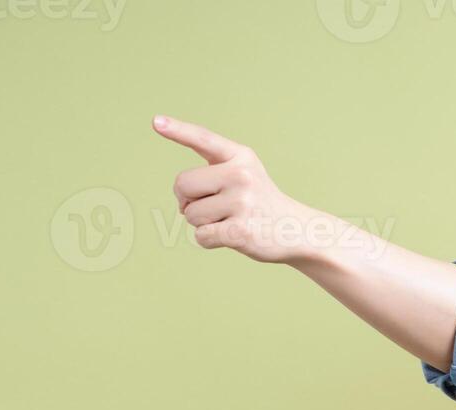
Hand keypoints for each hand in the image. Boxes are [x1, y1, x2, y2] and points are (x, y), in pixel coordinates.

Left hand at [153, 114, 319, 263]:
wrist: (299, 231)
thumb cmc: (261, 203)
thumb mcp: (245, 176)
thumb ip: (210, 176)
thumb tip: (181, 203)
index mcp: (241, 157)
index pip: (204, 139)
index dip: (178, 130)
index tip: (156, 122)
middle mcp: (242, 176)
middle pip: (182, 184)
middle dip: (187, 200)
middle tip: (213, 206)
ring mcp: (242, 204)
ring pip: (190, 214)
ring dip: (202, 223)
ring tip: (230, 220)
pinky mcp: (240, 231)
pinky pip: (201, 236)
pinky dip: (209, 240)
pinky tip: (232, 236)